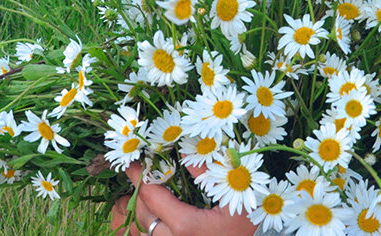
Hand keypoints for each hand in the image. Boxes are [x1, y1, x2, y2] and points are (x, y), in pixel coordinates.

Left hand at [110, 162, 256, 235]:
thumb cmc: (248, 218)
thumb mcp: (233, 192)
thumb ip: (207, 171)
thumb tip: (185, 152)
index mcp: (186, 226)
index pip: (152, 197)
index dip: (139, 177)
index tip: (132, 164)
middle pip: (142, 216)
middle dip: (139, 193)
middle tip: (142, 174)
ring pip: (144, 232)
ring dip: (142, 211)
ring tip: (147, 192)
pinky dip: (150, 224)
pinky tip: (157, 212)